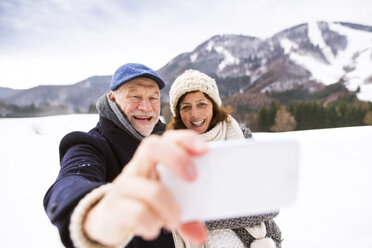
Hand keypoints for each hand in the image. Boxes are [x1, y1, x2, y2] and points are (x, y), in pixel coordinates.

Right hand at [84, 130, 207, 245]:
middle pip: (152, 147)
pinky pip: (138, 213)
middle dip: (177, 159)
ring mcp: (125, 186)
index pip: (167, 138)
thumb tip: (201, 235)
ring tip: (175, 220)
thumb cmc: (142, 203)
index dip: (186, 139)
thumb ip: (186, 216)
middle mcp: (137, 167)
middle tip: (194, 179)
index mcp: (153, 161)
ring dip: (170, 207)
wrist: (109, 220)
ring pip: (150, 188)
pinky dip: (152, 224)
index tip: (205, 150)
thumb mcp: (166, 204)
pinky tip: (153, 228)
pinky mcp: (116, 207)